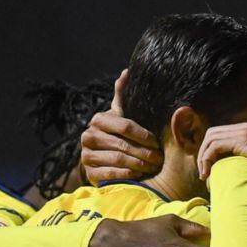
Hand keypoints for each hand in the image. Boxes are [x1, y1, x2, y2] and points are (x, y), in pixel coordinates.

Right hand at [80, 69, 163, 183]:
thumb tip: (127, 71)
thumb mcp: (122, 114)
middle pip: (123, 144)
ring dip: (139, 164)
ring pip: (118, 159)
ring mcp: (86, 155)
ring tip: (153, 166)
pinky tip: (139, 175)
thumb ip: (124, 95)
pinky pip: (110, 174)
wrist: (102, 158)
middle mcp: (88, 136)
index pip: (125, 125)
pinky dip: (127, 174)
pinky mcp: (89, 173)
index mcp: (99, 120)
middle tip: (159, 158)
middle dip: (144, 152)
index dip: (144, 135)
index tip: (158, 142)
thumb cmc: (119, 134)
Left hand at [197, 123, 246, 179]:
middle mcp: (242, 127)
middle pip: (212, 134)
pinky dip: (208, 159)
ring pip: (210, 139)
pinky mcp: (241, 141)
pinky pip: (215, 147)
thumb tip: (244, 167)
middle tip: (204, 170)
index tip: (211, 166)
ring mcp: (242, 132)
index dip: (211, 149)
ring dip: (204, 157)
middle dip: (203, 152)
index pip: (221, 134)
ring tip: (205, 174)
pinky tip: (210, 173)